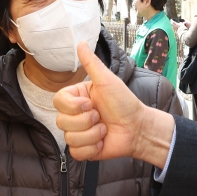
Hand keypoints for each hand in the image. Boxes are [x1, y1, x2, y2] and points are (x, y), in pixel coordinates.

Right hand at [54, 42, 175, 165]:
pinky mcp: (84, 150)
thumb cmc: (124, 103)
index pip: (58, 101)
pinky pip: (76, 153)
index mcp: (77, 98)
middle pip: (61, 121)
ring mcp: (78, 133)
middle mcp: (75, 115)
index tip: (91, 104)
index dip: (73, 106)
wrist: (138, 127)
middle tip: (101, 117)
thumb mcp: (107, 81)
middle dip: (86, 121)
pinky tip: (103, 142)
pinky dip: (92, 148)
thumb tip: (80, 43)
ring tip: (105, 129)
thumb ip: (91, 63)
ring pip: (69, 138)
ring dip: (92, 135)